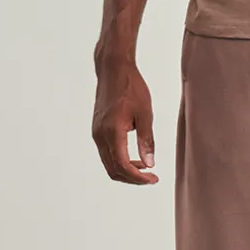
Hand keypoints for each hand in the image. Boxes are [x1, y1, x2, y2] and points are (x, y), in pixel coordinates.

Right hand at [92, 56, 158, 183]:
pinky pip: (106, 153)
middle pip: (113, 169)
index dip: (138, 178)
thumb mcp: (145, 114)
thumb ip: (146, 140)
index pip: (122, 166)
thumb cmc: (131, 87)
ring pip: (109, 163)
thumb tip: (150, 163)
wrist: (113, 69)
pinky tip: (135, 157)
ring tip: (146, 168)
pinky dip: (120, 160)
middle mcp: (100, 135)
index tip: (153, 179)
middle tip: (151, 178)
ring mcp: (96, 133)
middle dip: (132, 178)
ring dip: (126, 170)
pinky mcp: (97, 129)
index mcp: (112, 132)